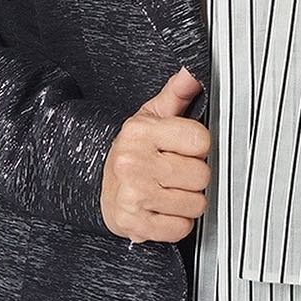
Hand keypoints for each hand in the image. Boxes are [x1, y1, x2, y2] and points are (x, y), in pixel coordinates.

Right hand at [100, 67, 211, 243]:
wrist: (99, 186)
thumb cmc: (134, 150)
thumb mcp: (152, 115)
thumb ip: (177, 92)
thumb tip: (193, 71)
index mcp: (141, 131)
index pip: (200, 140)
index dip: (198, 147)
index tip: (185, 149)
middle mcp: (133, 162)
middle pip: (201, 175)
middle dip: (195, 177)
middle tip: (177, 173)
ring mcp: (133, 195)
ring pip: (195, 204)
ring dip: (188, 202)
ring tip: (170, 192)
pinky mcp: (134, 223)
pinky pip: (180, 228)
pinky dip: (176, 223)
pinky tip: (162, 210)